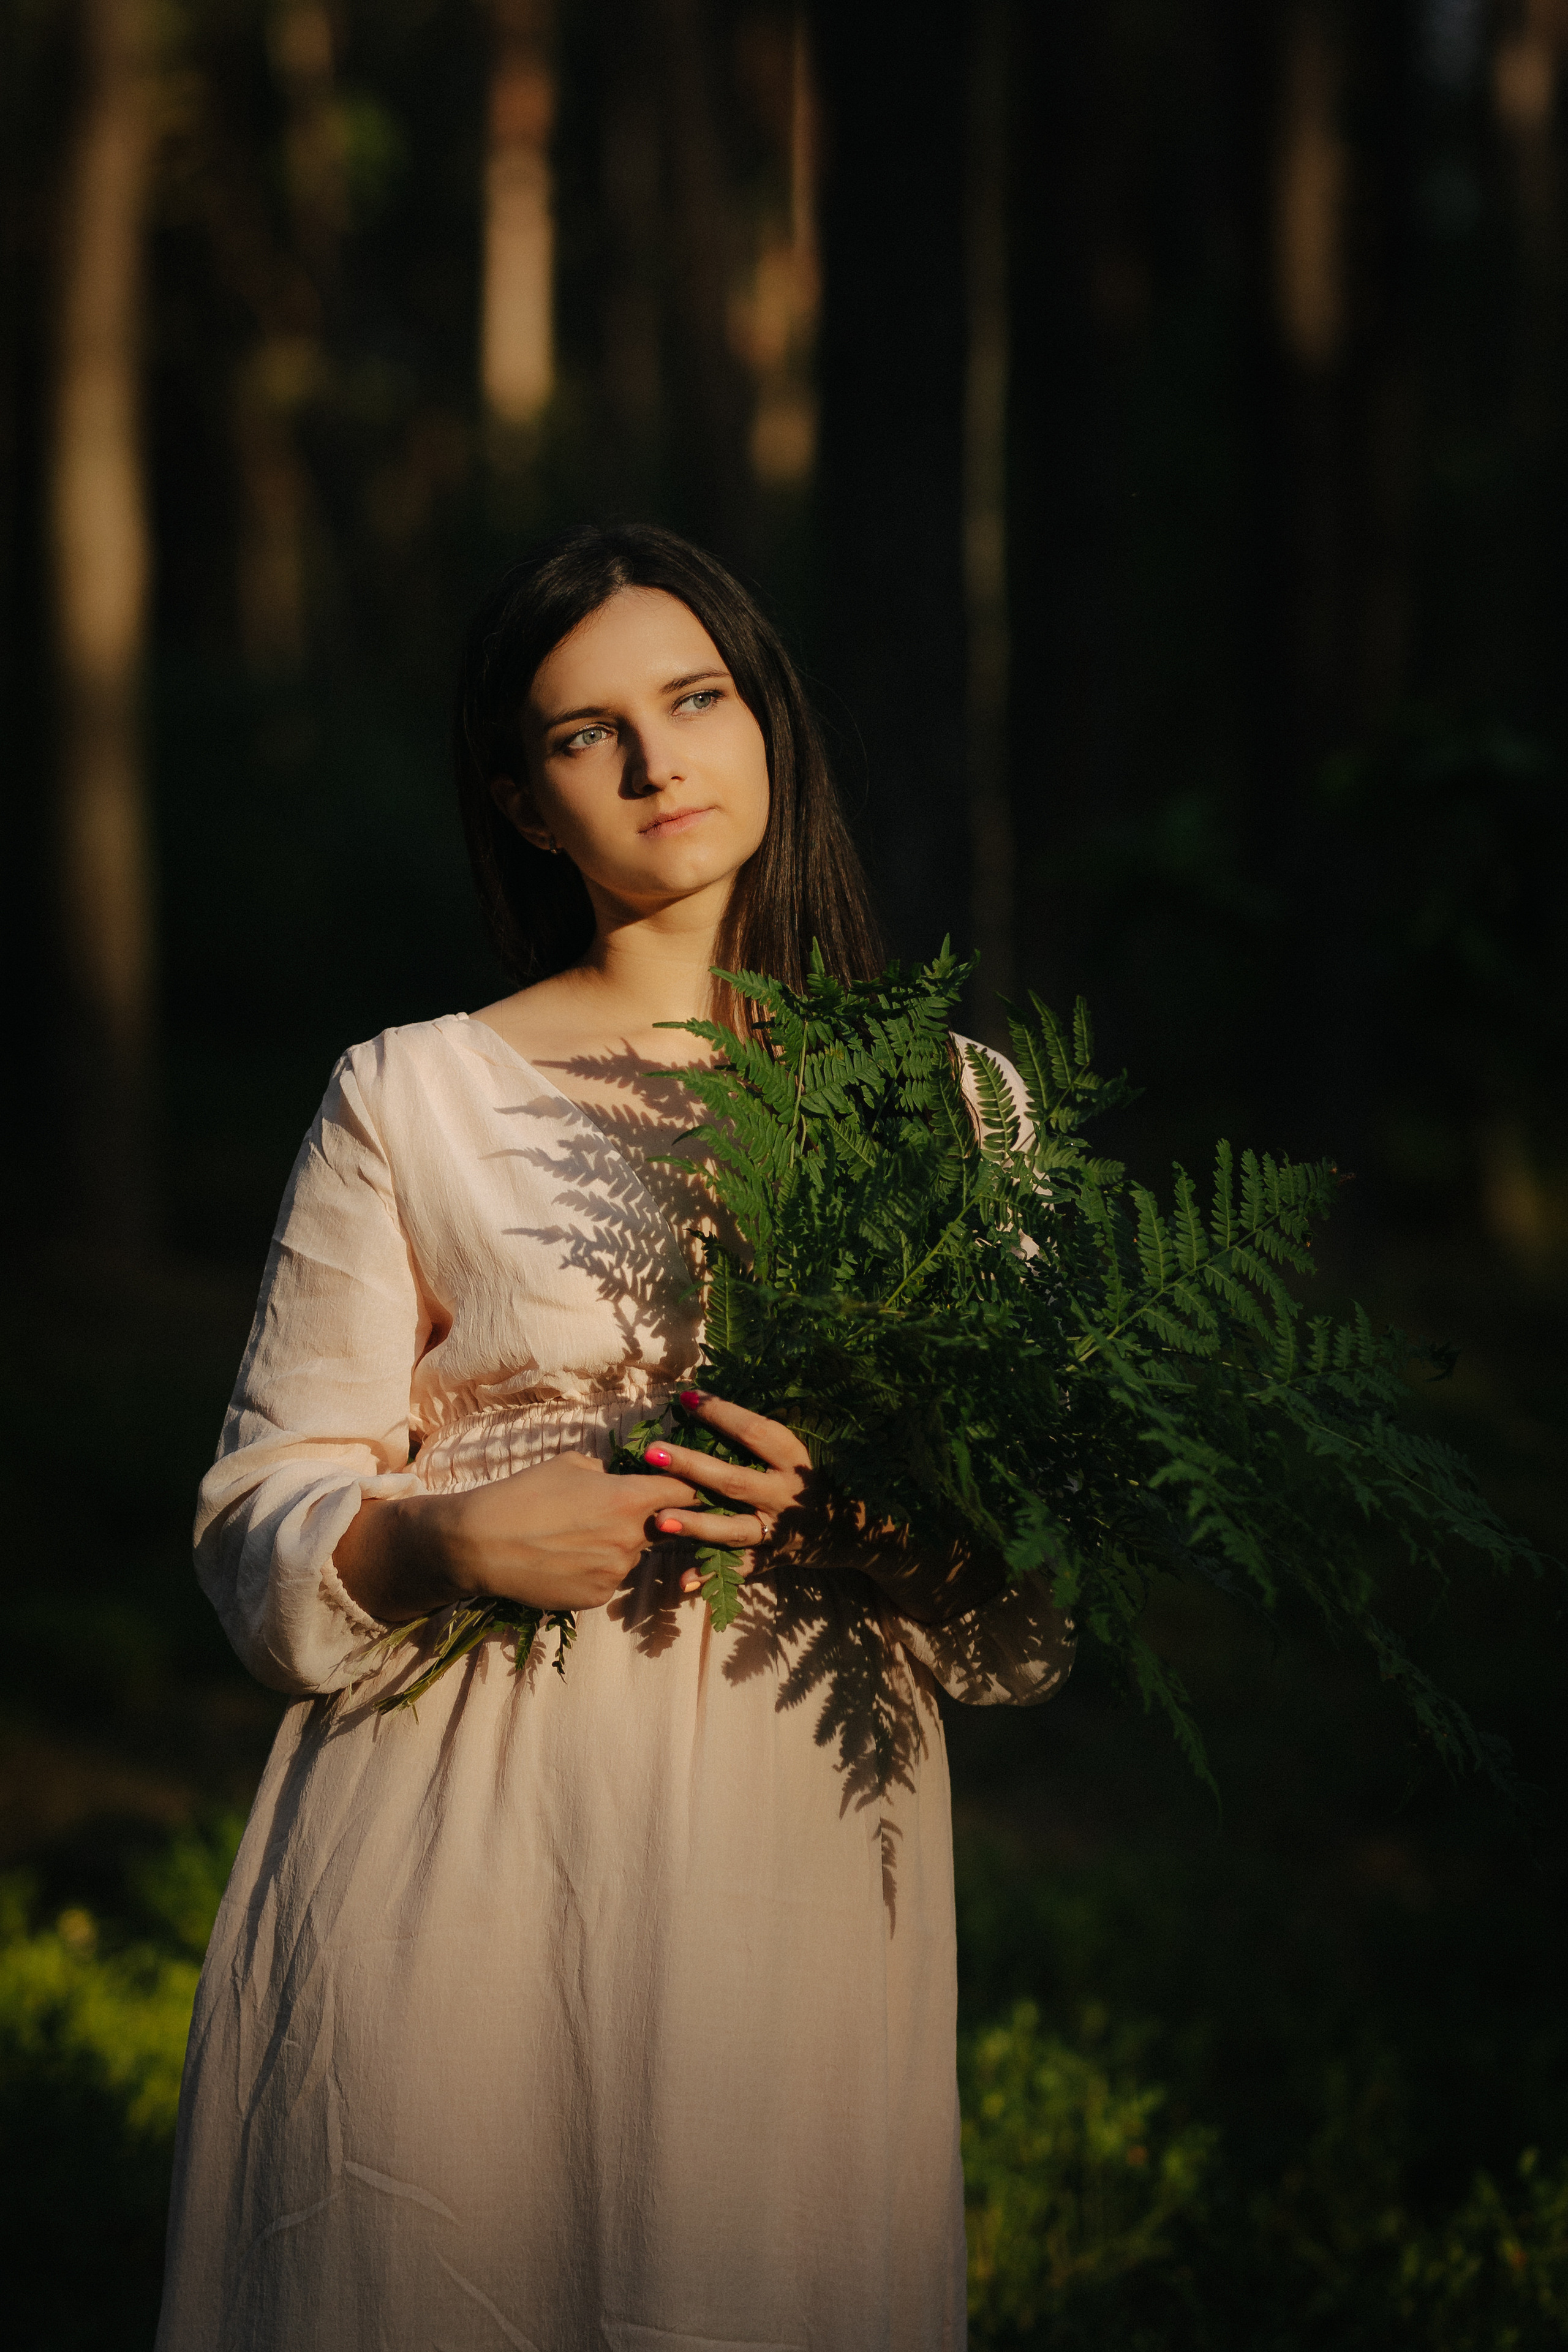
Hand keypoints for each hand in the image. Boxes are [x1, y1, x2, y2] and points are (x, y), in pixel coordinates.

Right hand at [335, 1450, 702, 1622]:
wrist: (479, 1544)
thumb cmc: (523, 1494)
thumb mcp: (570, 1464)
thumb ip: (609, 1473)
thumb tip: (623, 1478)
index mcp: (630, 1499)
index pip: (685, 1492)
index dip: (688, 1487)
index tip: (688, 1487)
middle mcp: (631, 1539)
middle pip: (661, 1527)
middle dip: (648, 1519)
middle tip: (609, 1513)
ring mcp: (615, 1573)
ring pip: (631, 1556)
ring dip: (616, 1546)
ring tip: (572, 1537)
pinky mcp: (597, 1598)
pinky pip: (608, 1579)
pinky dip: (594, 1570)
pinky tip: (562, 1560)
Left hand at [637, 1391, 821, 1595]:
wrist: (858, 1528)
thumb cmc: (814, 1479)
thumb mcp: (797, 1453)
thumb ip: (760, 1438)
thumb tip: (708, 1406)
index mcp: (793, 1459)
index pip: (754, 1431)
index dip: (720, 1413)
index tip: (686, 1398)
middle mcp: (785, 1494)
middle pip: (733, 1480)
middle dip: (691, 1466)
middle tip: (653, 1453)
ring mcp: (779, 1529)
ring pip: (734, 1529)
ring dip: (697, 1525)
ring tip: (660, 1520)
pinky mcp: (774, 1558)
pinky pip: (740, 1568)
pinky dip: (713, 1576)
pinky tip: (683, 1579)